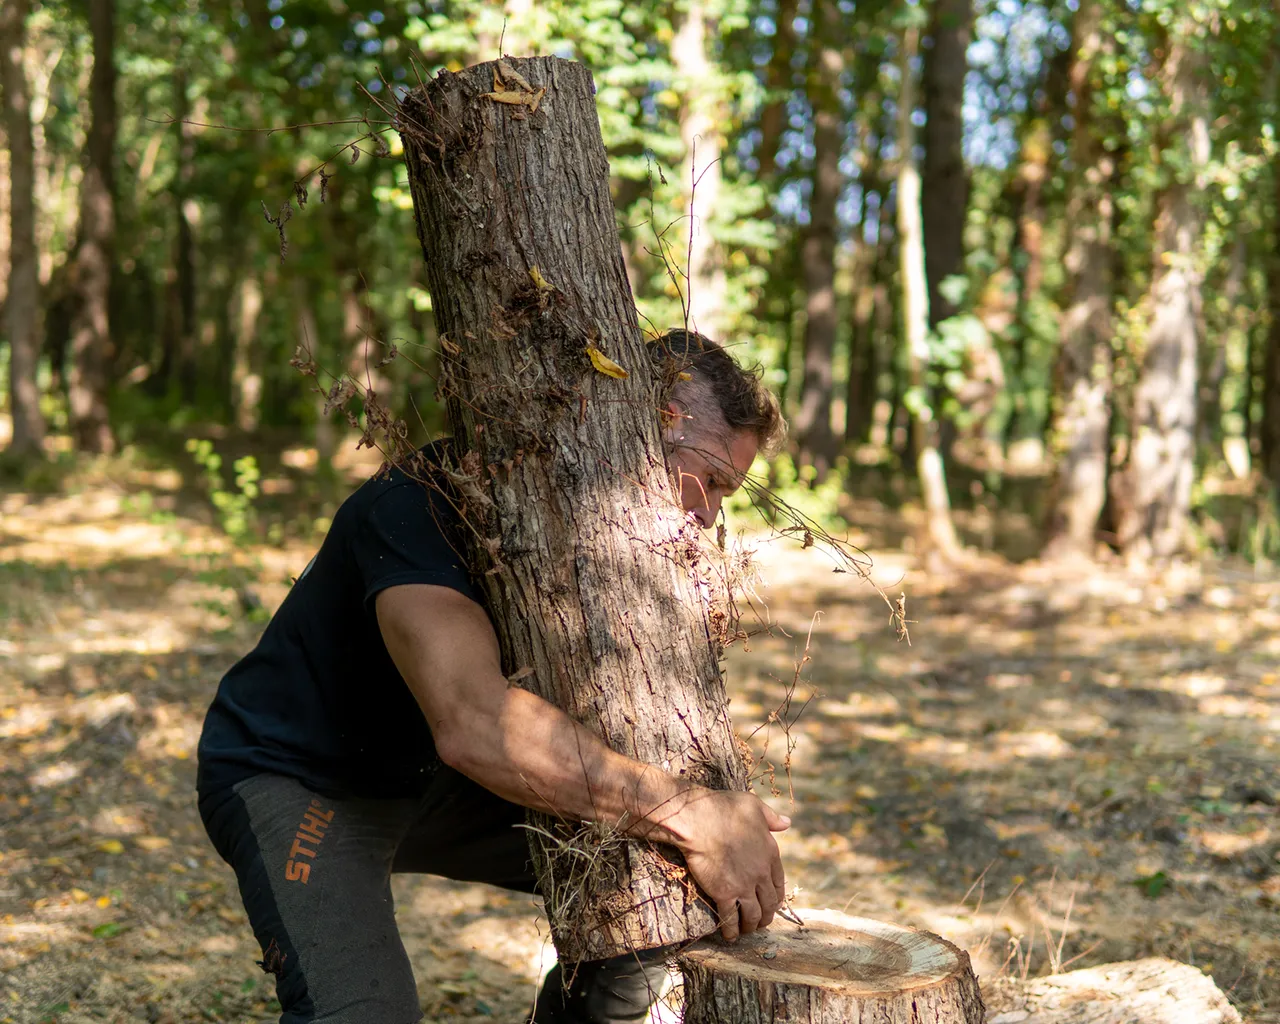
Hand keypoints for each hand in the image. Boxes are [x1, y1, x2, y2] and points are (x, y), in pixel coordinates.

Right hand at [671, 789, 789, 942]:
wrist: (699, 819)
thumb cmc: (724, 808)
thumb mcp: (753, 805)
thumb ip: (771, 817)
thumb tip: (787, 823)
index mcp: (770, 853)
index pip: (779, 882)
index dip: (777, 896)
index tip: (773, 903)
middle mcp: (761, 873)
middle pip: (769, 903)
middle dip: (766, 915)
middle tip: (761, 921)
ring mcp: (743, 886)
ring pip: (753, 915)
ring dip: (751, 926)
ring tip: (747, 930)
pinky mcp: (724, 893)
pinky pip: (730, 918)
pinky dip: (731, 930)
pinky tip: (729, 936)